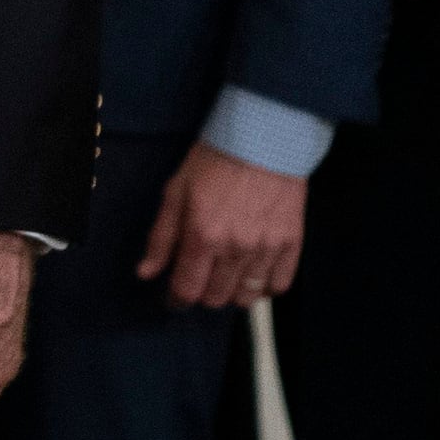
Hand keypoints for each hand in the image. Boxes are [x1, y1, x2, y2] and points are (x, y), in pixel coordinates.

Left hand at [139, 141, 307, 309]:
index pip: (187, 289)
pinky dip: (265, 287)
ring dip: (232, 294)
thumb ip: (161, 237)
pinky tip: (254, 275)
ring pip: (247, 296)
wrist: (263, 139)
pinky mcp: (292, 243)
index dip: (176, 300)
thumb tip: (147, 271)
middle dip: (202, 295)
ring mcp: (267, 248)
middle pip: (217, 298)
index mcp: (203, 236)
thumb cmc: (215, 161)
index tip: (173, 298)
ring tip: (225, 279)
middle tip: (199, 280)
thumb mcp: (175, 193)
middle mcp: (236, 248)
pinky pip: (280, 284)